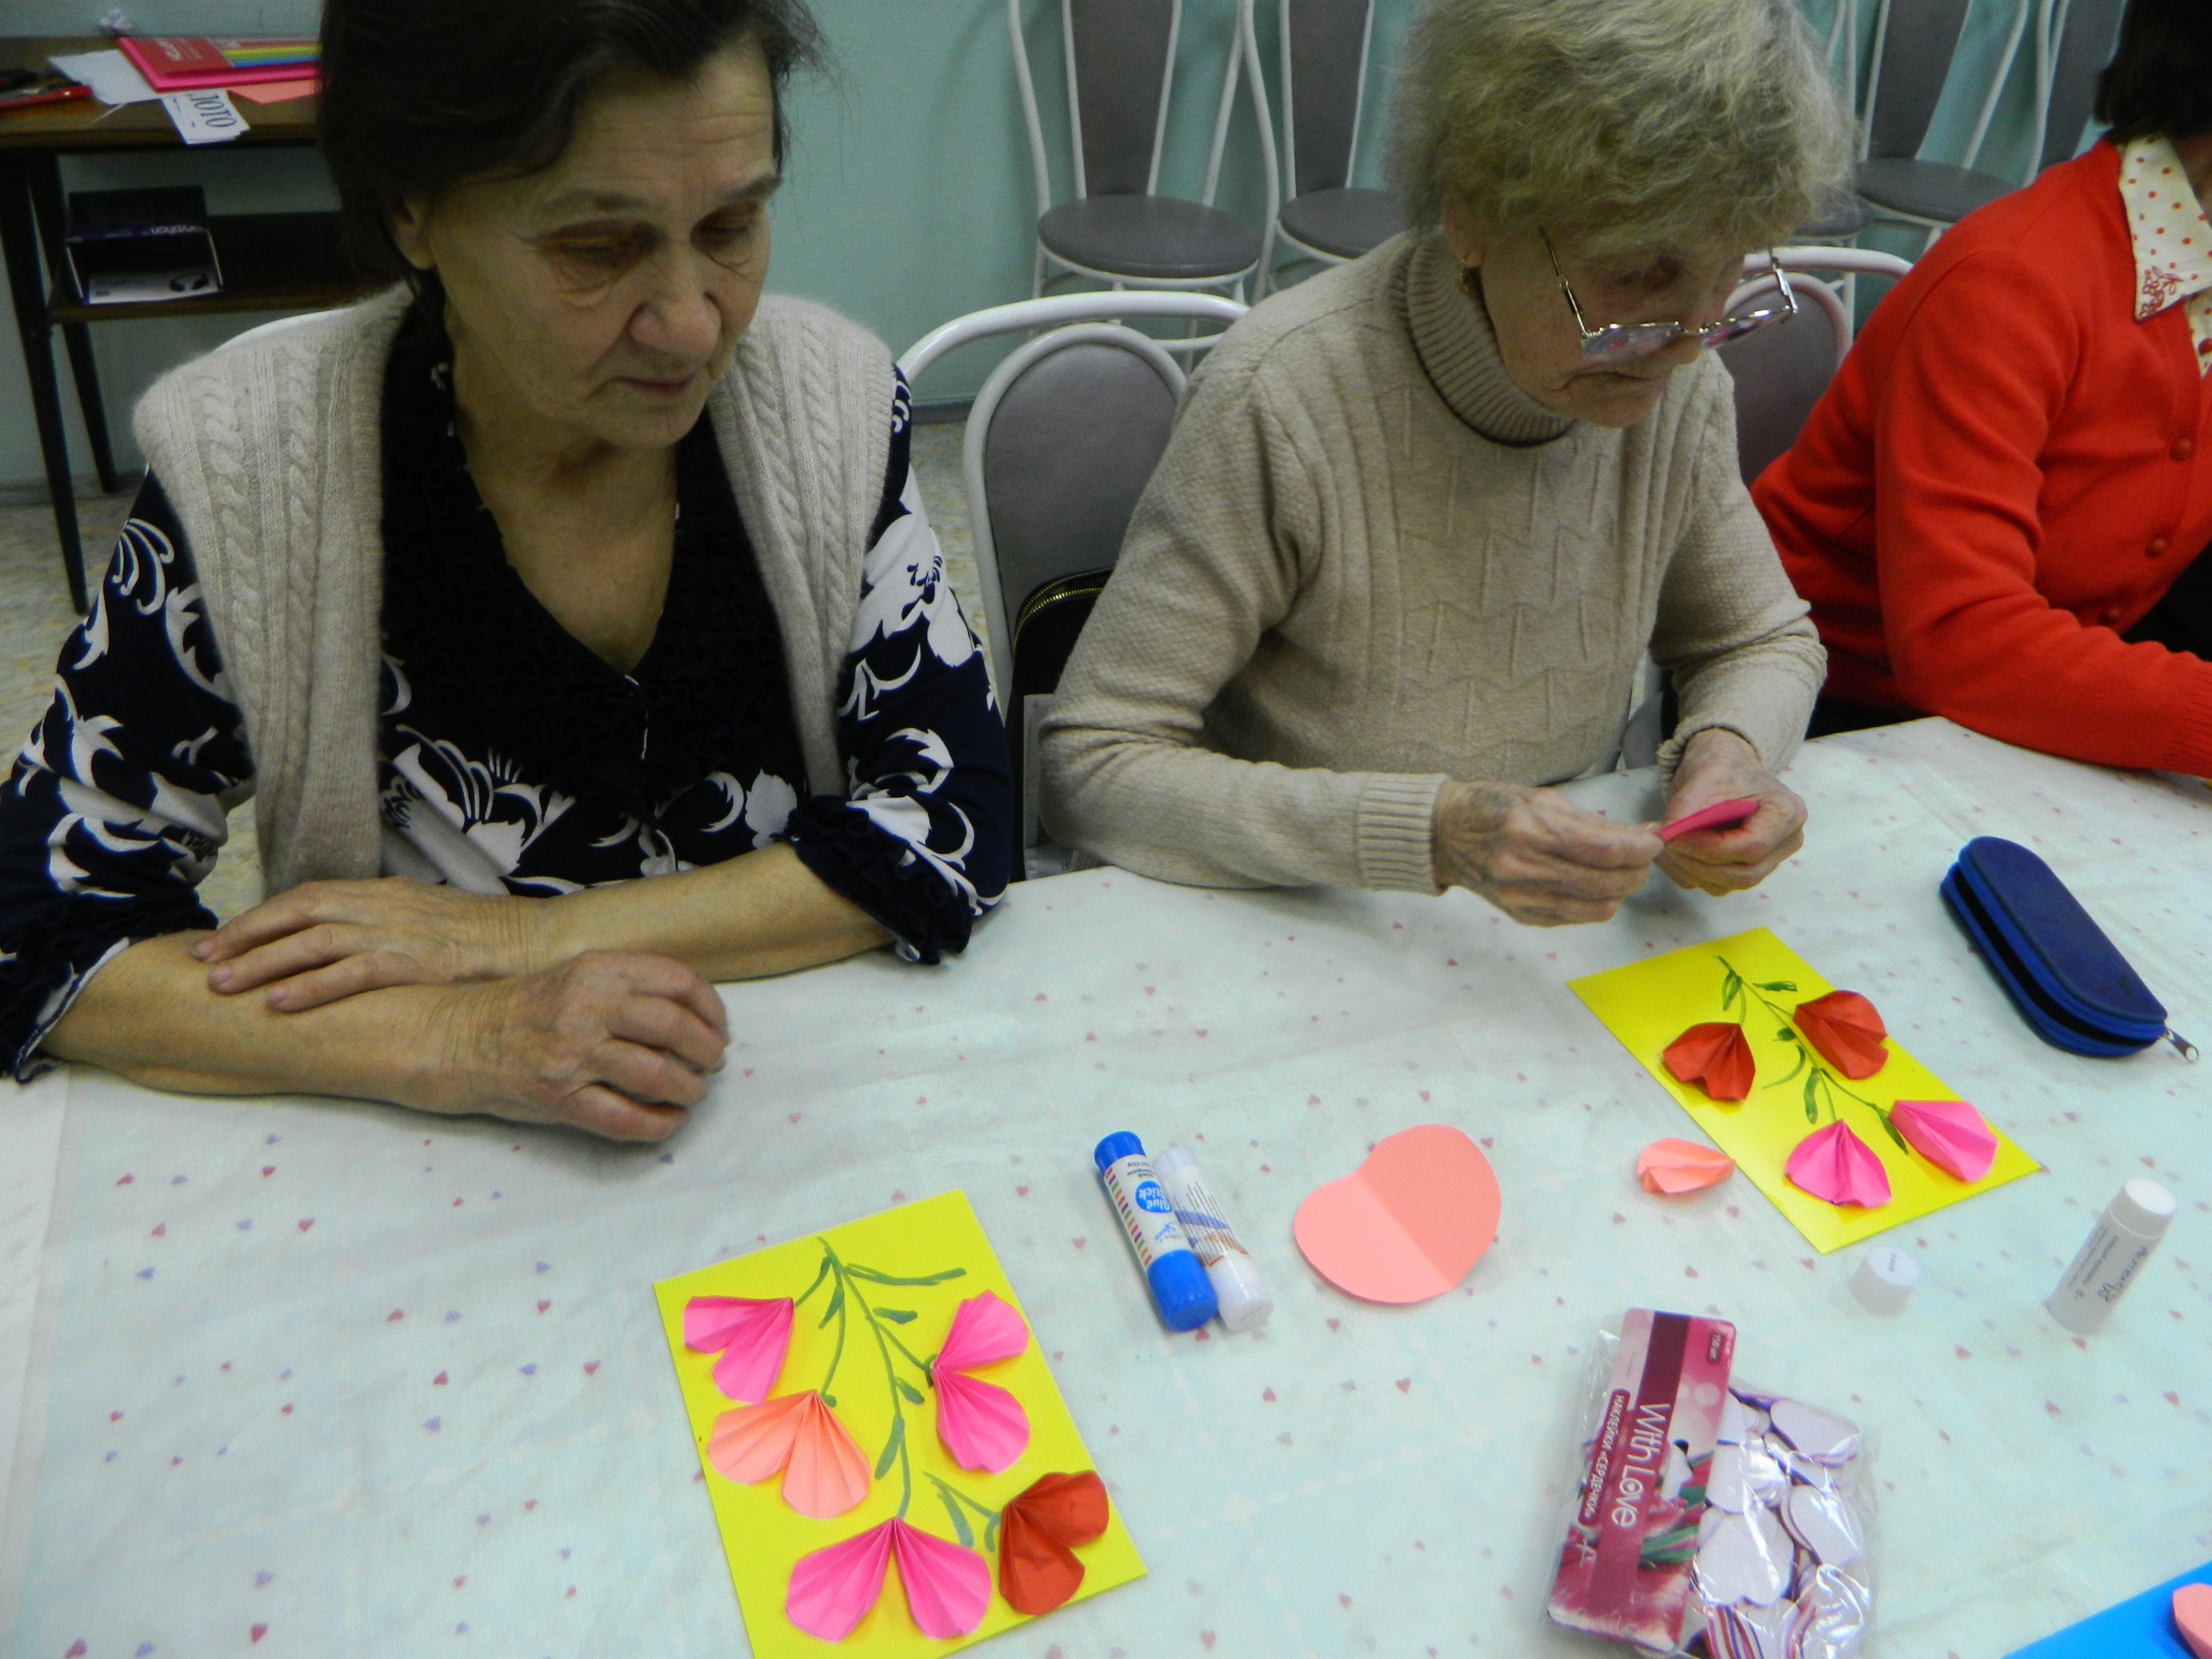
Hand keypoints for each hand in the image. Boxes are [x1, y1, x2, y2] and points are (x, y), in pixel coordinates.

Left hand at [195, 877, 548, 1011]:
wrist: (537, 940)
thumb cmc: (485, 937)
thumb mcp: (427, 919)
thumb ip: (386, 927)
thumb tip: (349, 948)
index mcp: (383, 893)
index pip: (307, 897)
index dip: (261, 918)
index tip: (223, 940)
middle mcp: (382, 906)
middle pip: (297, 914)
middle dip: (246, 937)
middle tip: (203, 961)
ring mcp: (398, 933)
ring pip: (313, 942)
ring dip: (264, 963)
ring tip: (223, 985)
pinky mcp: (415, 963)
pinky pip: (351, 973)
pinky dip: (312, 987)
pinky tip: (279, 1004)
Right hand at [412, 951, 728, 1141]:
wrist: (455, 1037)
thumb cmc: (524, 1009)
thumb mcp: (575, 976)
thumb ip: (626, 986)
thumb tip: (692, 1016)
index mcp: (597, 969)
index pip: (678, 981)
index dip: (711, 1009)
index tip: (719, 1028)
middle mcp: (586, 1006)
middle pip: (675, 1028)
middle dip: (706, 1052)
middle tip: (712, 1065)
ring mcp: (571, 1052)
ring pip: (655, 1075)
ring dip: (687, 1090)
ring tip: (691, 1094)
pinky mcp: (558, 1096)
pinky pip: (622, 1117)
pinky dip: (656, 1125)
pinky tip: (667, 1123)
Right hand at [1432, 780, 1663, 925]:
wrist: (1445, 836)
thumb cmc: (1493, 807)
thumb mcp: (1541, 798)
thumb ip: (1591, 822)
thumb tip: (1642, 835)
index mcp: (1529, 830)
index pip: (1604, 850)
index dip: (1641, 848)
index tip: (1655, 840)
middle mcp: (1524, 869)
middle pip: (1607, 883)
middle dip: (1637, 870)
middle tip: (1642, 856)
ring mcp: (1521, 897)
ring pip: (1597, 907)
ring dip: (1620, 890)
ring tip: (1620, 871)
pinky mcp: (1521, 915)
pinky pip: (1576, 917)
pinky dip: (1595, 902)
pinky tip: (1592, 884)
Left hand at [1656, 728, 1806, 895]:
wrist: (1722, 766)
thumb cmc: (1721, 765)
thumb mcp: (1703, 776)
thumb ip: (1686, 808)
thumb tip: (1665, 839)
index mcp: (1786, 813)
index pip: (1752, 847)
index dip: (1709, 849)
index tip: (1674, 839)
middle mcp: (1785, 842)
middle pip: (1743, 873)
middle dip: (1698, 864)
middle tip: (1666, 845)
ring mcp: (1767, 860)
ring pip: (1727, 884)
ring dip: (1689, 871)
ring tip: (1663, 846)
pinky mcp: (1744, 868)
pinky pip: (1715, 885)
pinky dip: (1688, 874)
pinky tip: (1671, 854)